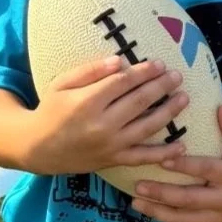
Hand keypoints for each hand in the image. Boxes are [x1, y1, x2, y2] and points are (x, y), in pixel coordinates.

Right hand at [28, 56, 189, 176]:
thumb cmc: (51, 110)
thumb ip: (90, 71)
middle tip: (177, 75)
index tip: (158, 63)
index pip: (122, 83)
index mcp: (87, 102)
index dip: (143, 72)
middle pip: (138, 102)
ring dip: (168, 112)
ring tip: (184, 98)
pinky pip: (142, 158)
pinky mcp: (113, 160)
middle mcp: (101, 124)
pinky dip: (163, 154)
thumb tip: (120, 60)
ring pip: (146, 127)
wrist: (38, 148)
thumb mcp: (62, 84)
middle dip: (160, 87)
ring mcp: (109, 145)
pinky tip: (181, 146)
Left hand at [130, 105, 221, 221]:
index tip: (161, 159)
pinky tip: (159, 220)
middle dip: (161, 194)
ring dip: (159, 214)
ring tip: (138, 204)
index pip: (205, 170)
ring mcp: (221, 220)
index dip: (183, 166)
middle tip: (137, 186)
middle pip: (189, 200)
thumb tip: (220, 107)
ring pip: (186, 221)